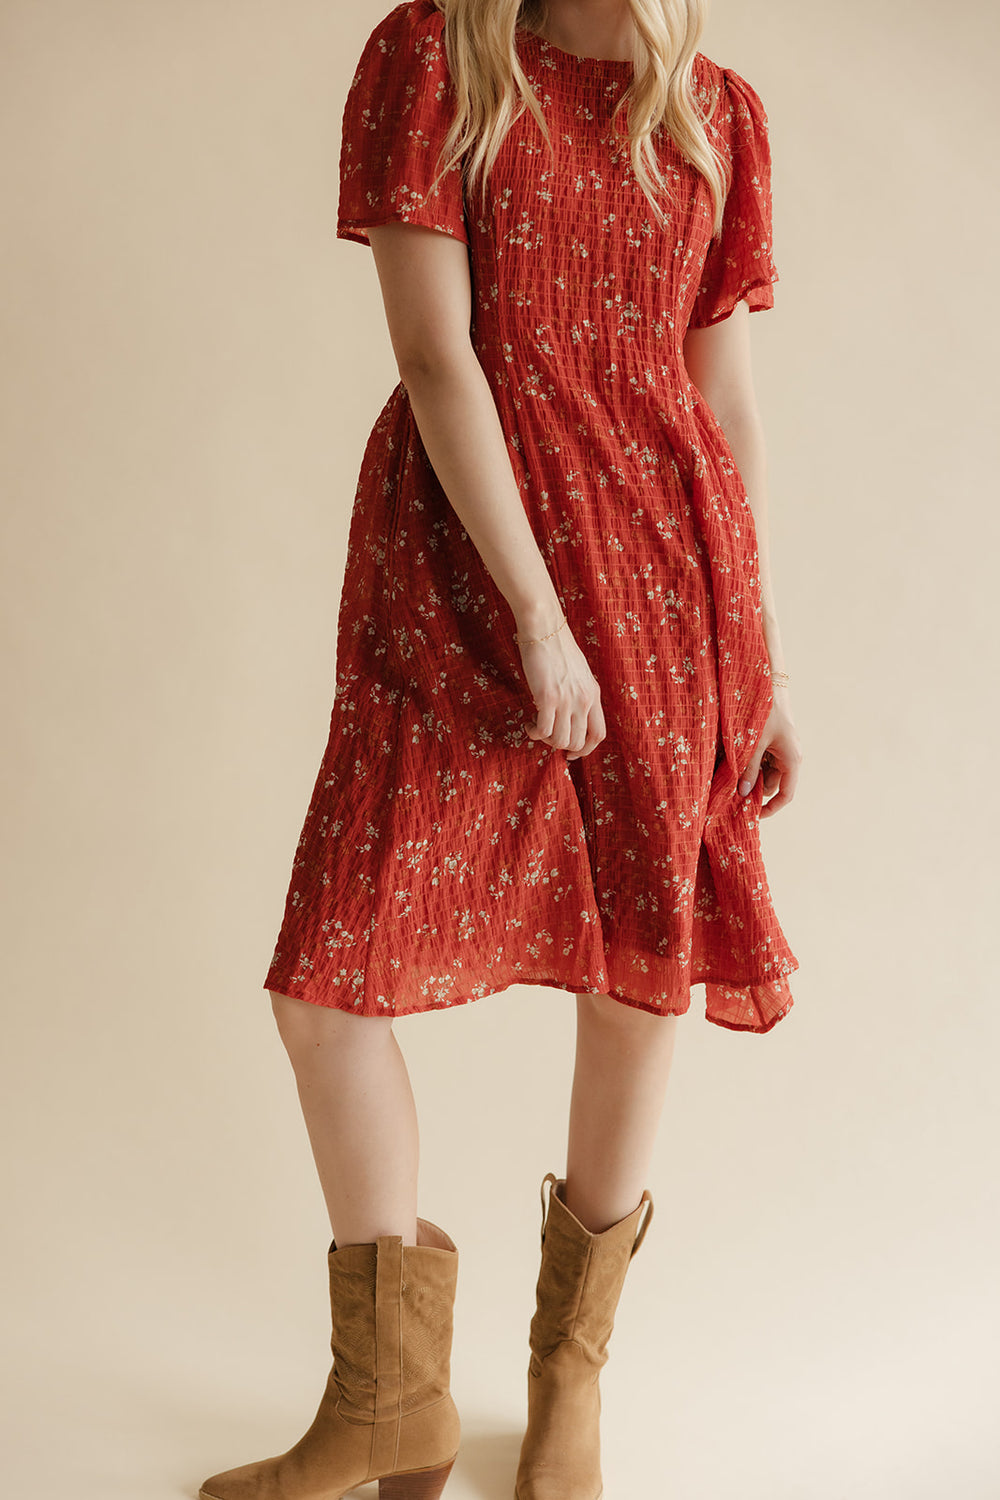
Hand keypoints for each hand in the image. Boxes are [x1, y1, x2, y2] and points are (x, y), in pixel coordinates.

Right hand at [517, 620, 605, 761]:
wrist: (545, 628)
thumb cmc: (557, 648)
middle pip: (578, 742)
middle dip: (562, 747)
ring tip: (536, 729)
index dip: (586, 750)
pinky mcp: (547, 698)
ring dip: (546, 741)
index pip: (599, 734)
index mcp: (593, 694)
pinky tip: (528, 724)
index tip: (571, 754)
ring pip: (560, 740)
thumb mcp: (578, 673)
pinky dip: (534, 733)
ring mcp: (567, 700)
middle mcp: (584, 700)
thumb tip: (570, 715)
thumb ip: (579, 694)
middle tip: (547, 738)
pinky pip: (543, 731)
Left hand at [737, 690, 801, 817]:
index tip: (753, 816)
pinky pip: (763, 761)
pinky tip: (736, 756)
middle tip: (731, 789)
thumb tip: (743, 793)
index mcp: (791, 760)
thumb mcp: (753, 743)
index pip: (785, 795)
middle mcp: (790, 758)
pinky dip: (751, 763)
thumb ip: (748, 768)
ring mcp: (782, 751)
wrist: (768, 686)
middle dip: (754, 788)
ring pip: (765, 773)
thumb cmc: (763, 713)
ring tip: (732, 769)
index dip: (770, 809)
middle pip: (772, 785)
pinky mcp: (774, 744)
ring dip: (750, 774)